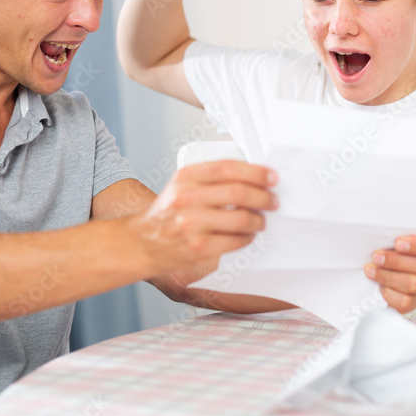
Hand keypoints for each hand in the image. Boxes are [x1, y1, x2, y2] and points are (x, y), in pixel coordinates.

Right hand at [133, 160, 277, 281]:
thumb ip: (211, 179)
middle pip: (239, 192)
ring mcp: (192, 224)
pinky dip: (247, 238)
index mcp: (186, 176)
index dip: (256, 172)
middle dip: (264, 197)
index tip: (272, 178)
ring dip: (259, 220)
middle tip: (273, 201)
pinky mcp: (198, 248)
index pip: (228, 168)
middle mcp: (187, 197)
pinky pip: (235, 241)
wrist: (142, 242)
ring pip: (241, 219)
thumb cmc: (169, 212)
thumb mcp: (183, 185)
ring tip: (261, 221)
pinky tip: (247, 235)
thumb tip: (254, 179)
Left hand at [365, 229, 415, 312]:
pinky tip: (379, 286)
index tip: (398, 243)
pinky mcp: (414, 300)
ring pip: (415, 284)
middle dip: (396, 261)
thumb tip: (378, 212)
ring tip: (371, 270)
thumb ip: (389, 225)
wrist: (369, 265)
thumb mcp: (384, 231)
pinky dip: (390, 295)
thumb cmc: (378, 244)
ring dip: (389, 276)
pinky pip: (407, 302)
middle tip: (376, 256)